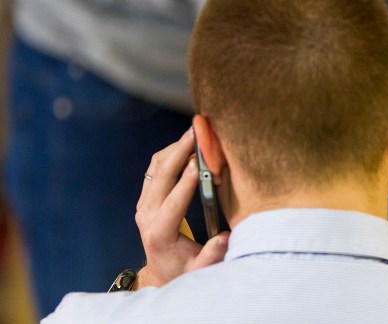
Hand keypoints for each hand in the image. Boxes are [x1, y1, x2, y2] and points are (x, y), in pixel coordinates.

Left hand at [134, 128, 228, 287]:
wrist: (161, 272)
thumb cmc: (183, 270)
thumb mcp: (200, 270)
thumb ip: (211, 254)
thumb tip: (224, 237)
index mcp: (159, 234)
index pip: (173, 203)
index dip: (187, 182)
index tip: (200, 164)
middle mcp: (147, 216)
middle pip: (161, 176)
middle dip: (180, 151)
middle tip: (197, 132)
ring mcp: (145, 204)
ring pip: (157, 166)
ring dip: (176, 148)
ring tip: (196, 133)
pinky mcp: (147, 197)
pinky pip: (156, 168)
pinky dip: (171, 153)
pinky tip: (187, 145)